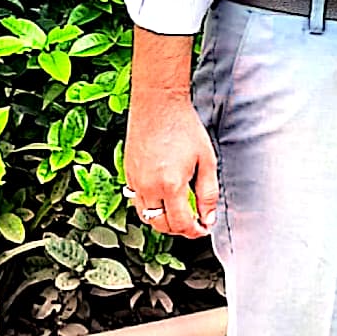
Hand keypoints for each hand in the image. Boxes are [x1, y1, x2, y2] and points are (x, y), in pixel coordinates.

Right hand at [123, 94, 218, 239]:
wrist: (158, 104)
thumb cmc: (184, 127)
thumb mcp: (206, 160)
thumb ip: (208, 193)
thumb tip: (208, 217)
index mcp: (171, 185)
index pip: (181, 224)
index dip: (195, 231)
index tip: (203, 228)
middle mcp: (149, 187)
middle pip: (161, 225)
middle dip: (180, 229)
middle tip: (194, 223)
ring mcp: (135, 181)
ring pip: (146, 217)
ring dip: (163, 221)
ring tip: (179, 212)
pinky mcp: (127, 173)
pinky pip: (137, 201)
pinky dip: (150, 207)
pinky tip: (164, 197)